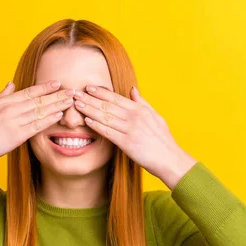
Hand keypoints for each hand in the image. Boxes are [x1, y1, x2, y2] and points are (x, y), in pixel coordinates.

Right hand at [0, 80, 76, 166]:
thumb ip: (1, 95)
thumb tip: (11, 83)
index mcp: (5, 102)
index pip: (29, 91)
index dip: (44, 87)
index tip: (57, 83)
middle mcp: (11, 109)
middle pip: (38, 100)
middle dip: (56, 95)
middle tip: (71, 90)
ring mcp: (15, 121)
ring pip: (40, 110)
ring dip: (57, 105)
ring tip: (70, 101)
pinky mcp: (18, 135)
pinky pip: (37, 125)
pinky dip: (49, 119)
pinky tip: (59, 115)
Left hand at [73, 85, 197, 187]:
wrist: (169, 158)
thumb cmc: (162, 139)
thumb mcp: (155, 116)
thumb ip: (142, 102)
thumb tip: (132, 89)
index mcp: (140, 110)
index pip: (116, 98)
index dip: (101, 92)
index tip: (88, 87)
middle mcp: (134, 117)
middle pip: (107, 105)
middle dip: (90, 98)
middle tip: (75, 92)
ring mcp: (130, 130)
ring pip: (105, 117)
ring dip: (89, 109)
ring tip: (77, 104)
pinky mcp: (127, 143)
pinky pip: (109, 132)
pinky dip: (97, 126)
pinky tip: (87, 121)